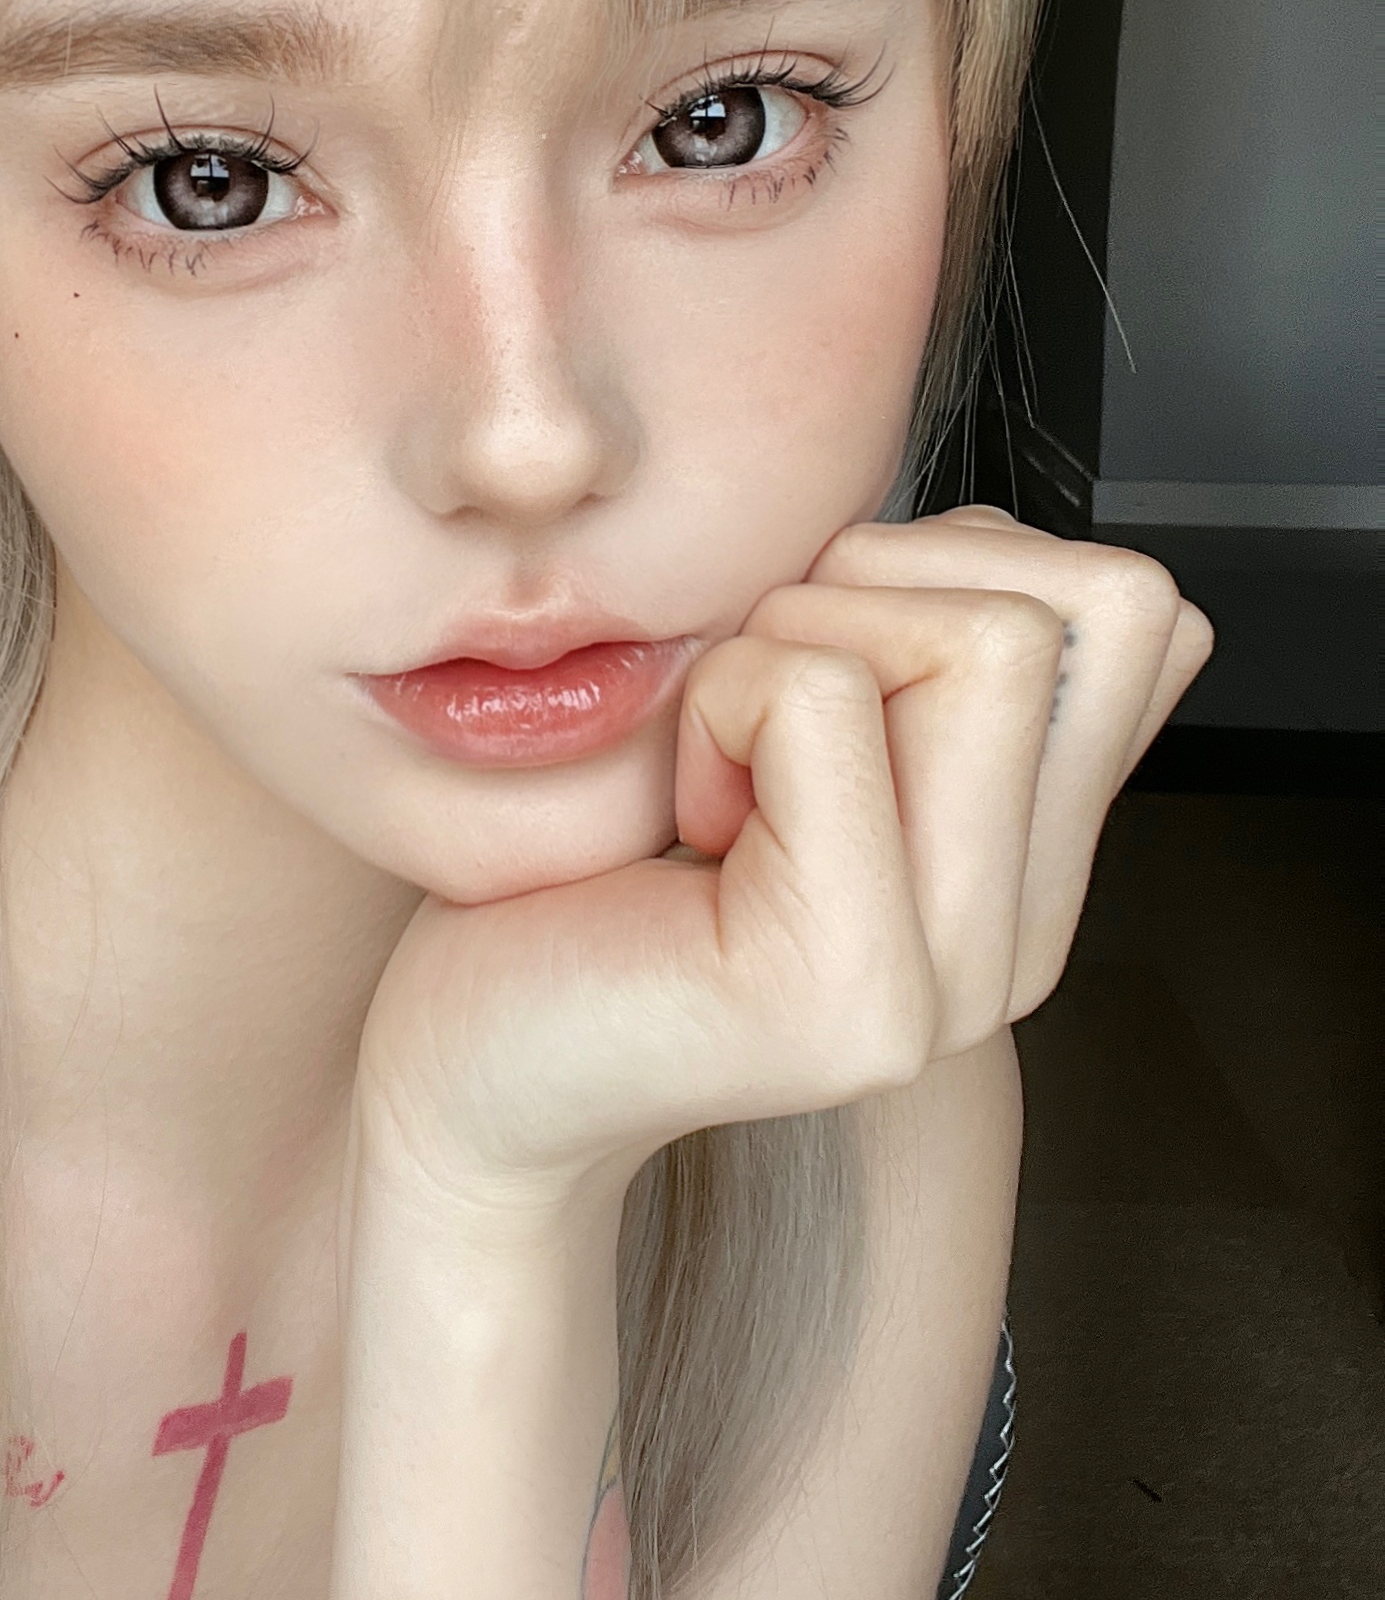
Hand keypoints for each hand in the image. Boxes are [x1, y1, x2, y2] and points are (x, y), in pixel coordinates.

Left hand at [353, 507, 1213, 1218]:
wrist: (461, 1057)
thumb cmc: (587, 853)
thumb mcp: (779, 715)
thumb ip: (911, 650)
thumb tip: (988, 541)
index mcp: (1023, 869)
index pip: (1138, 613)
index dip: (960, 564)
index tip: (817, 662)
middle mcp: (1021, 939)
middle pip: (1088, 604)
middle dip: (874, 587)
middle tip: (751, 712)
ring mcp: (954, 982)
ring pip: (978, 638)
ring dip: (788, 647)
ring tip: (711, 777)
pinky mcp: (852, 988)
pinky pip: (822, 695)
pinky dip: (718, 703)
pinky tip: (675, 822)